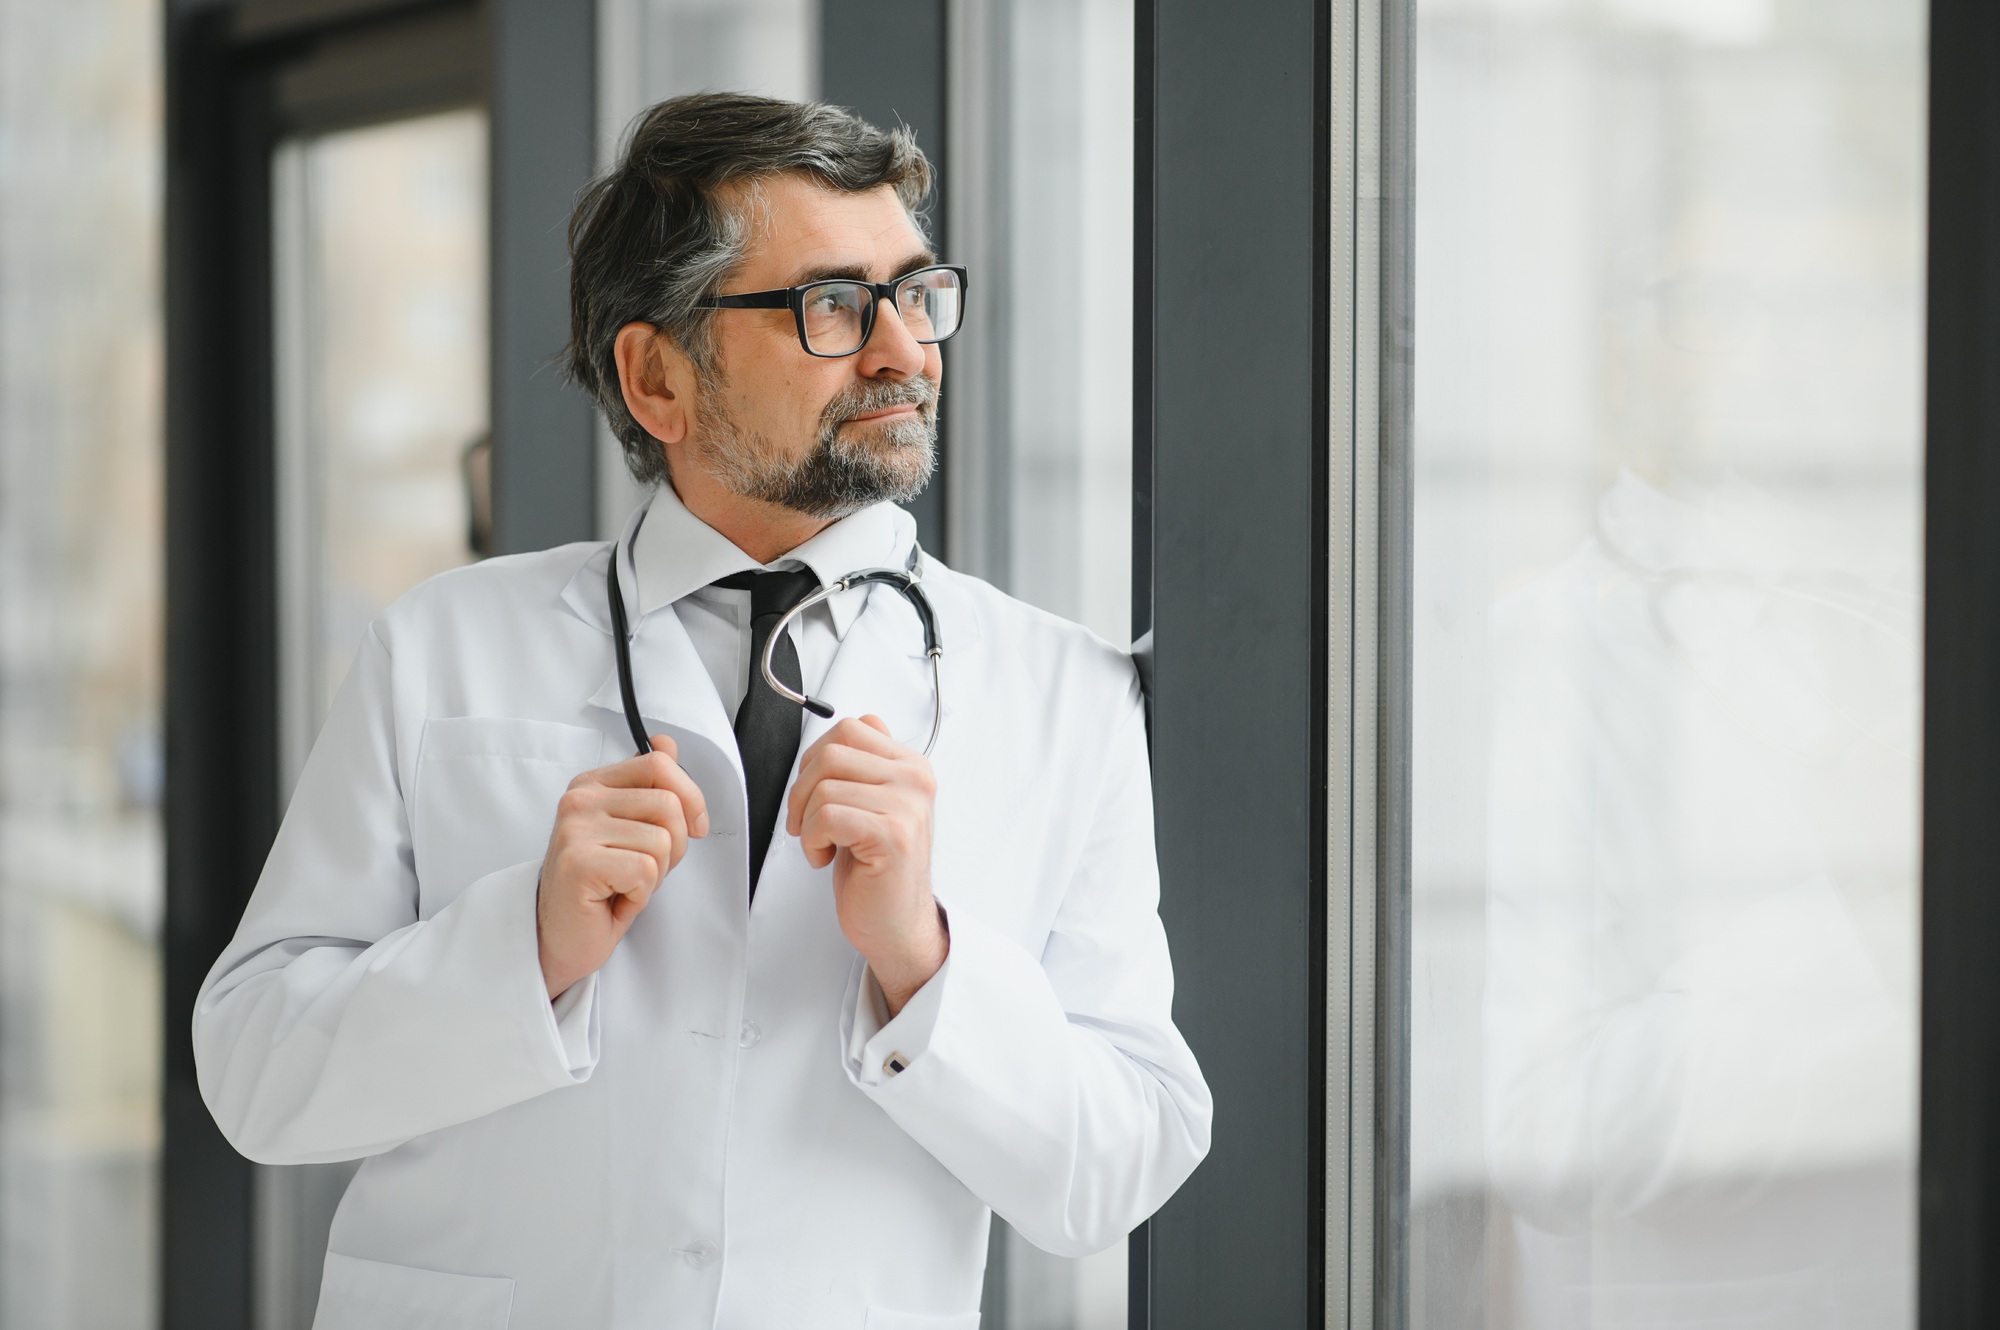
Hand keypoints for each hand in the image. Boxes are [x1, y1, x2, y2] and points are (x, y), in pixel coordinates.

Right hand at [537, 734, 707, 998]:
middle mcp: (578, 800)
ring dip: (656, 875)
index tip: (693, 827)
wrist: (560, 938)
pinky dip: (641, 893)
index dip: (690, 798)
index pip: (660, 763)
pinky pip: (645, 869)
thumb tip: (668, 743)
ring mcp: (575, 830)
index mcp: (592, 784)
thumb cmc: (601, 886)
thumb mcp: (632, 829)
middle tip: (644, 870)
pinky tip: (615, 898)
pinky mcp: (579, 863)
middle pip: (669, 804)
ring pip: (662, 840)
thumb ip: (648, 786)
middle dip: (675, 846)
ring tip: (625, 885)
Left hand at [786, 715, 946, 1014]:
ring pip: (824, 785)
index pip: (850, 728)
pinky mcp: (893, 834)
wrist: (895, 925)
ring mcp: (908, 806)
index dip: (815, 759)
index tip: (814, 793)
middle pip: (831, 752)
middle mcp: (916, 780)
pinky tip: (826, 858)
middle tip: (806, 823)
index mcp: (911, 766)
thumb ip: (868, 764)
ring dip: (807, 820)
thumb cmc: (877, 870)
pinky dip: (812, 840)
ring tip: (822, 844)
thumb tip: (854, 726)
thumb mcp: (873, 805)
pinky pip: (826, 817)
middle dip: (802, 789)